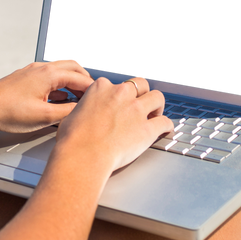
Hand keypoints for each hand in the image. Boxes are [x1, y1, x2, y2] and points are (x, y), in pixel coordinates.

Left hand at [0, 58, 94, 133]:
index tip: (99, 99)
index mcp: (49, 74)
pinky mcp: (25, 77)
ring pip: (60, 70)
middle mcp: (42, 68)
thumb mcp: (43, 117)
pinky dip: (58, 84)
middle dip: (84, 82)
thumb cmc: (7, 111)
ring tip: (77, 99)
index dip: (92, 90)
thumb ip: (67, 112)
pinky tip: (57, 99)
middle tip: (91, 98)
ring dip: (71, 82)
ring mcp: (32, 71)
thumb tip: (80, 111)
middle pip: (73, 68)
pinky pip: (48, 76)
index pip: (80, 78)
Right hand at [54, 75, 172, 174]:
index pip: (115, 84)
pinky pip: (164, 122)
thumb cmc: (73, 139)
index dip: (119, 95)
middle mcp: (121, 94)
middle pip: (141, 84)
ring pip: (157, 97)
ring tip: (156, 113)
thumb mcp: (73, 114)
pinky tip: (166, 129)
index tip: (119, 102)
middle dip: (142, 94)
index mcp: (101, 88)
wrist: (83, 155)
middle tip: (141, 104)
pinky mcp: (147, 129)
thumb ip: (85, 109)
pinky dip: (167, 125)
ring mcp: (136, 110)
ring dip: (157, 106)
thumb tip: (85, 115)